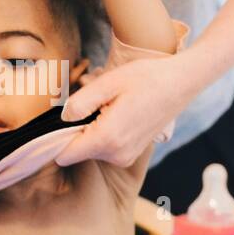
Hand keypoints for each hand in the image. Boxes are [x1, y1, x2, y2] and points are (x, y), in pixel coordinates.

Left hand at [55, 54, 199, 167]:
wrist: (181, 82)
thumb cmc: (146, 78)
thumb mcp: (108, 83)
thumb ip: (80, 103)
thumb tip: (62, 118)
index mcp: (107, 139)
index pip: (65, 155)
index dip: (54, 140)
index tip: (52, 124)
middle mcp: (116, 155)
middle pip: (77, 151)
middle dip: (76, 130)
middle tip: (91, 104)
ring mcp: (126, 156)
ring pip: (91, 150)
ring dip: (92, 130)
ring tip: (108, 106)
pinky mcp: (131, 154)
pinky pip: (105, 148)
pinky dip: (104, 133)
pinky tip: (117, 112)